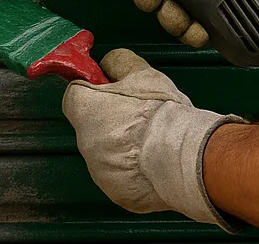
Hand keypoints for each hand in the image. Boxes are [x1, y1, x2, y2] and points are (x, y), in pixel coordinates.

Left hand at [62, 48, 243, 228]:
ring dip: (122, 149)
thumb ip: (118, 63)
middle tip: (140, 117)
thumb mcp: (142, 73)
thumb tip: (108, 65)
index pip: (74, 96)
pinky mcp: (119, 196)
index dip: (93, 91)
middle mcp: (87, 146)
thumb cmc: (162, 115)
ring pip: (107, 155)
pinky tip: (155, 163)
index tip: (109, 90)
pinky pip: (122, 179)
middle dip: (110, 122)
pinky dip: (135, 173)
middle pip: (91, 128)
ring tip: (152, 142)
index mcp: (86, 111)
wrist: (183, 156)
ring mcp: (101, 174)